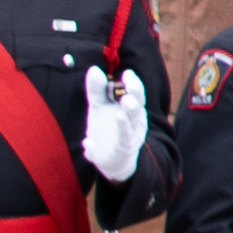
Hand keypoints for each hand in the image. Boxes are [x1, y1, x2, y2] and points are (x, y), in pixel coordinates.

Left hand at [74, 69, 147, 184]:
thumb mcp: (98, 108)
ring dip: (132, 108)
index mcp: (129, 107)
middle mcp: (135, 118)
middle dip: (136, 90)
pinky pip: (126, 134)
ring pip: (135, 117)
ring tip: (126, 99)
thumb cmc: (107, 132)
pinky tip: (118, 116)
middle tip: (130, 78)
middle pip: (138, 101)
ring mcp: (133, 132)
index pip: (132, 91)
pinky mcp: (126, 145)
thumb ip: (96, 90)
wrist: (111, 163)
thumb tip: (94, 69)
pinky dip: (123, 125)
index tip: (126, 73)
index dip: (131, 82)